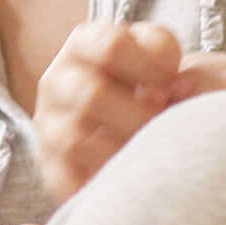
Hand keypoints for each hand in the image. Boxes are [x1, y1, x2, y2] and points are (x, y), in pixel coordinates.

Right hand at [32, 22, 225, 200]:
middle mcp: (58, 81)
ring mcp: (49, 126)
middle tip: (163, 125)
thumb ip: (167, 59)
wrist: (135, 124)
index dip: (154, 67)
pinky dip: (102, 179)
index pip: (111, 46)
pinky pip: (67, 179)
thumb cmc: (153, 83)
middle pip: (90, 95)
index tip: (176, 84)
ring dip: (123, 149)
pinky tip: (131, 176)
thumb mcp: (162, 57)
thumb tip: (174, 89)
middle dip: (140, 115)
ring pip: (75, 140)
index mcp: (83, 44)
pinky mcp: (52, 167)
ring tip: (150, 152)